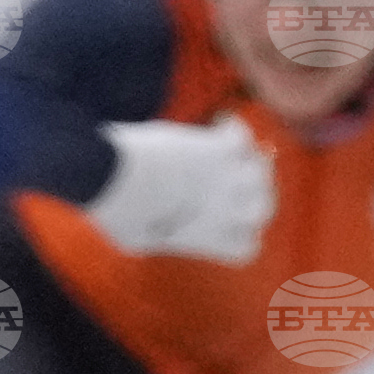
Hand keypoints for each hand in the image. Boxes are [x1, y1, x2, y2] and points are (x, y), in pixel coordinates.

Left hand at [86, 115, 275, 263]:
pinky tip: (219, 125)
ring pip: (262, 171)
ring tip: (230, 152)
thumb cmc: (116, 212)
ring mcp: (220, 178)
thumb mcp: (140, 240)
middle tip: (236, 182)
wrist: (108, 176)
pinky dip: (234, 128)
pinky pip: (241, 135)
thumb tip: (160, 230)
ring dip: (250, 159)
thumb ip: (162, 236)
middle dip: (255, 196)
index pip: (248, 247)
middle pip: (264, 208)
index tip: (228, 221)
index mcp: (207, 239)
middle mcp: (222, 211)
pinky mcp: (211, 148)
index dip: (243, 234)